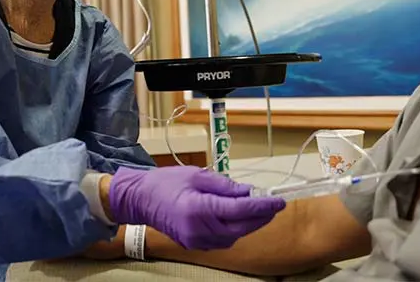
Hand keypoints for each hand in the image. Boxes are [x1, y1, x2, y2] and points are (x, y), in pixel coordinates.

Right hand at [106, 166, 285, 249]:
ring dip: (249, 225)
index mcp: (199, 208)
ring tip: (258, 209)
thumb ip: (225, 185)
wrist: (140, 200)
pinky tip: (238, 218)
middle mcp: (199, 229)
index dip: (262, 206)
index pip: (240, 209)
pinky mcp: (194, 245)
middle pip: (240, 228)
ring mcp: (196, 240)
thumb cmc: (166, 182)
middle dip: (260, 218)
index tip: (279, 201)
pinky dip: (234, 230)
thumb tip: (248, 191)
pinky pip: (222, 241)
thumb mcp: (198, 175)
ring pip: (233, 237)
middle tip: (274, 206)